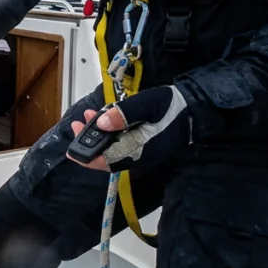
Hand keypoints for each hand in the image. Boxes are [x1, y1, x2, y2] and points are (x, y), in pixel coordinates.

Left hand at [68, 86, 190, 171]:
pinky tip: (102, 117)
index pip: (107, 161)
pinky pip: (119, 143)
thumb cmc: (172, 107)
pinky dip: (108, 132)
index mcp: (138, 150)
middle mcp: (137, 156)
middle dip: (89, 141)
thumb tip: (102, 123)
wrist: (196, 109)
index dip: (87, 158)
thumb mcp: (147, 105)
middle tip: (77, 124)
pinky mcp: (142, 145)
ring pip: (111, 149)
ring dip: (97, 135)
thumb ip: (124, 114)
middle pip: (106, 156)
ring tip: (87, 116)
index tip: (71, 152)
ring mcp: (140, 152)